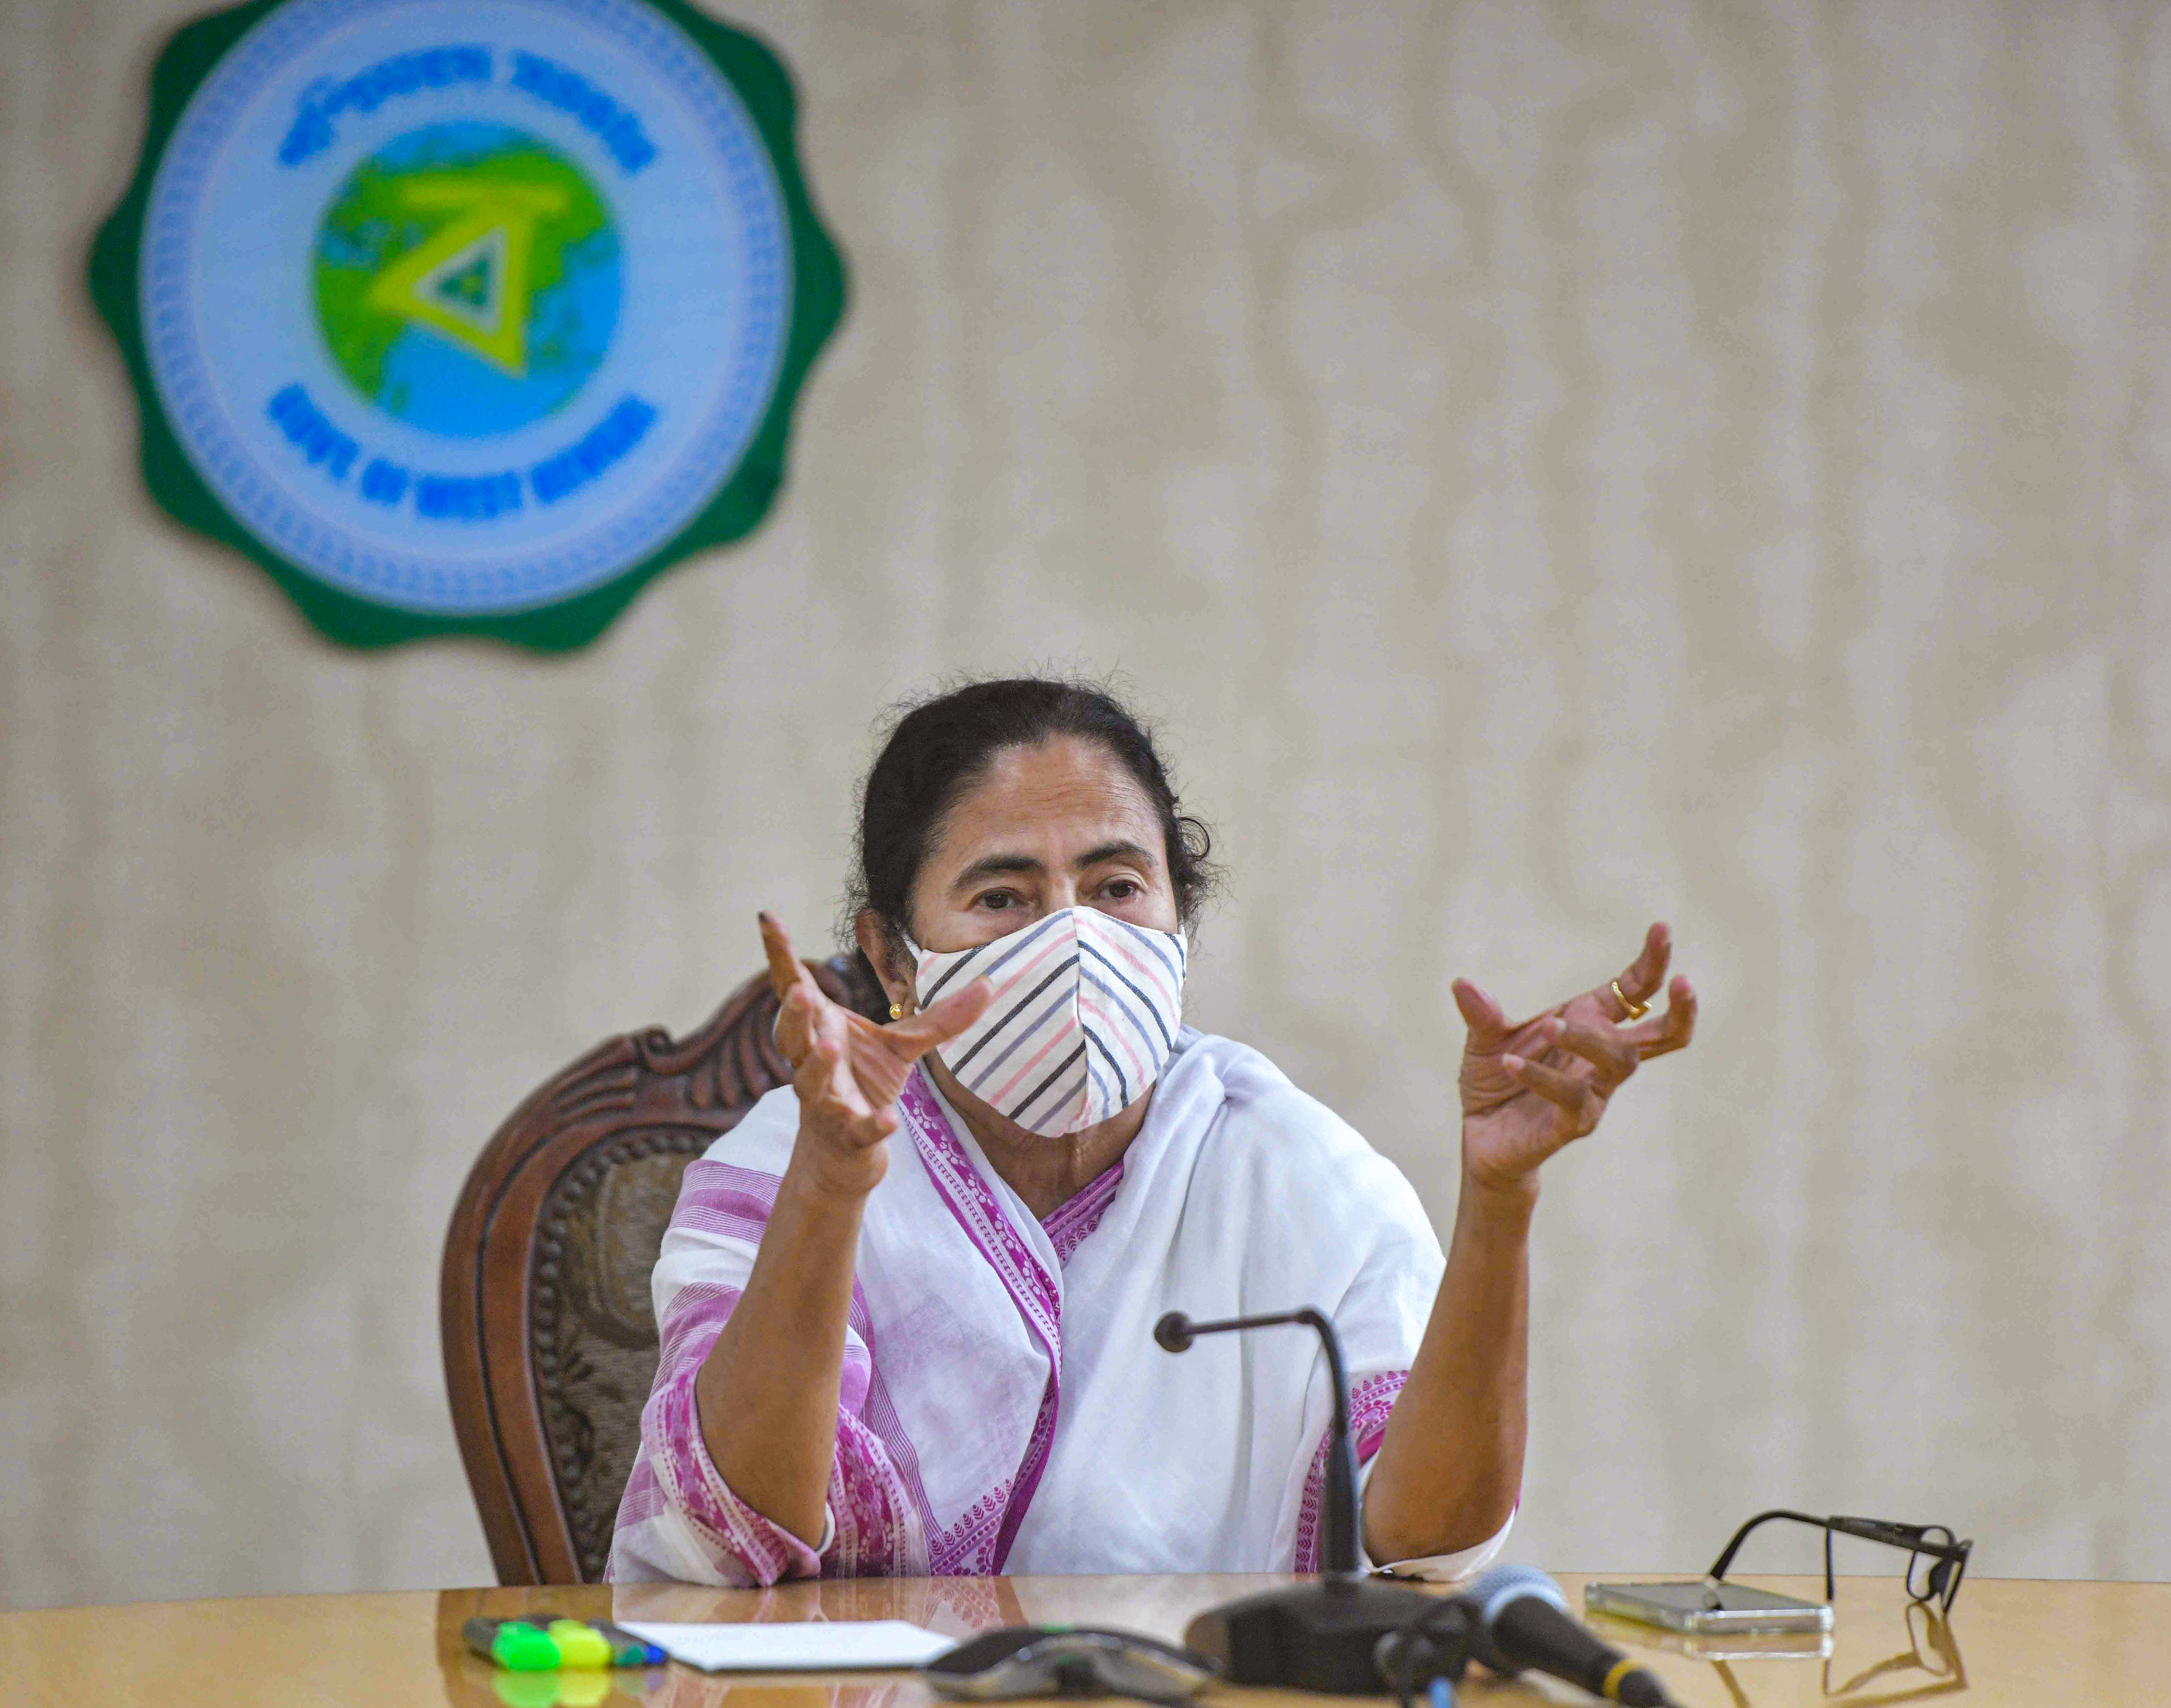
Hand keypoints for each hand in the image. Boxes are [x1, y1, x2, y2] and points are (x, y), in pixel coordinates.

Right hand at [758, 913, 991, 1199]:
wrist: (847, 1153)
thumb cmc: (865, 1085)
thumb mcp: (904, 1046)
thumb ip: (941, 1018)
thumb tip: (989, 984)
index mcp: (820, 1030)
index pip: (792, 987)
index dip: (779, 953)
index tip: (766, 915)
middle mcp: (812, 1063)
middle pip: (793, 1034)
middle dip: (794, 1013)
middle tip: (800, 989)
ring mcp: (825, 1101)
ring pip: (811, 1082)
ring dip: (818, 1064)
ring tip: (829, 1043)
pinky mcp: (846, 1135)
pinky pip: (857, 1129)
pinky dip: (871, 1124)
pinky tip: (888, 1119)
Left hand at [1452, 922, 1696, 1198]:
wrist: (1481, 1137)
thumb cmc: (1495, 1080)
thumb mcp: (1484, 1040)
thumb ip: (1481, 1014)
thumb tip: (1462, 984)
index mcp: (1588, 1023)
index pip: (1634, 991)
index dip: (1652, 962)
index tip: (1663, 928)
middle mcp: (1599, 1058)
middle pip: (1660, 1036)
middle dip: (1680, 1010)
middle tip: (1682, 981)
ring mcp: (1593, 1092)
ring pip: (1619, 1062)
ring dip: (1588, 1039)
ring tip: (1550, 1025)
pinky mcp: (1573, 1123)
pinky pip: (1573, 1098)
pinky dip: (1543, 1078)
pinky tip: (1511, 1064)